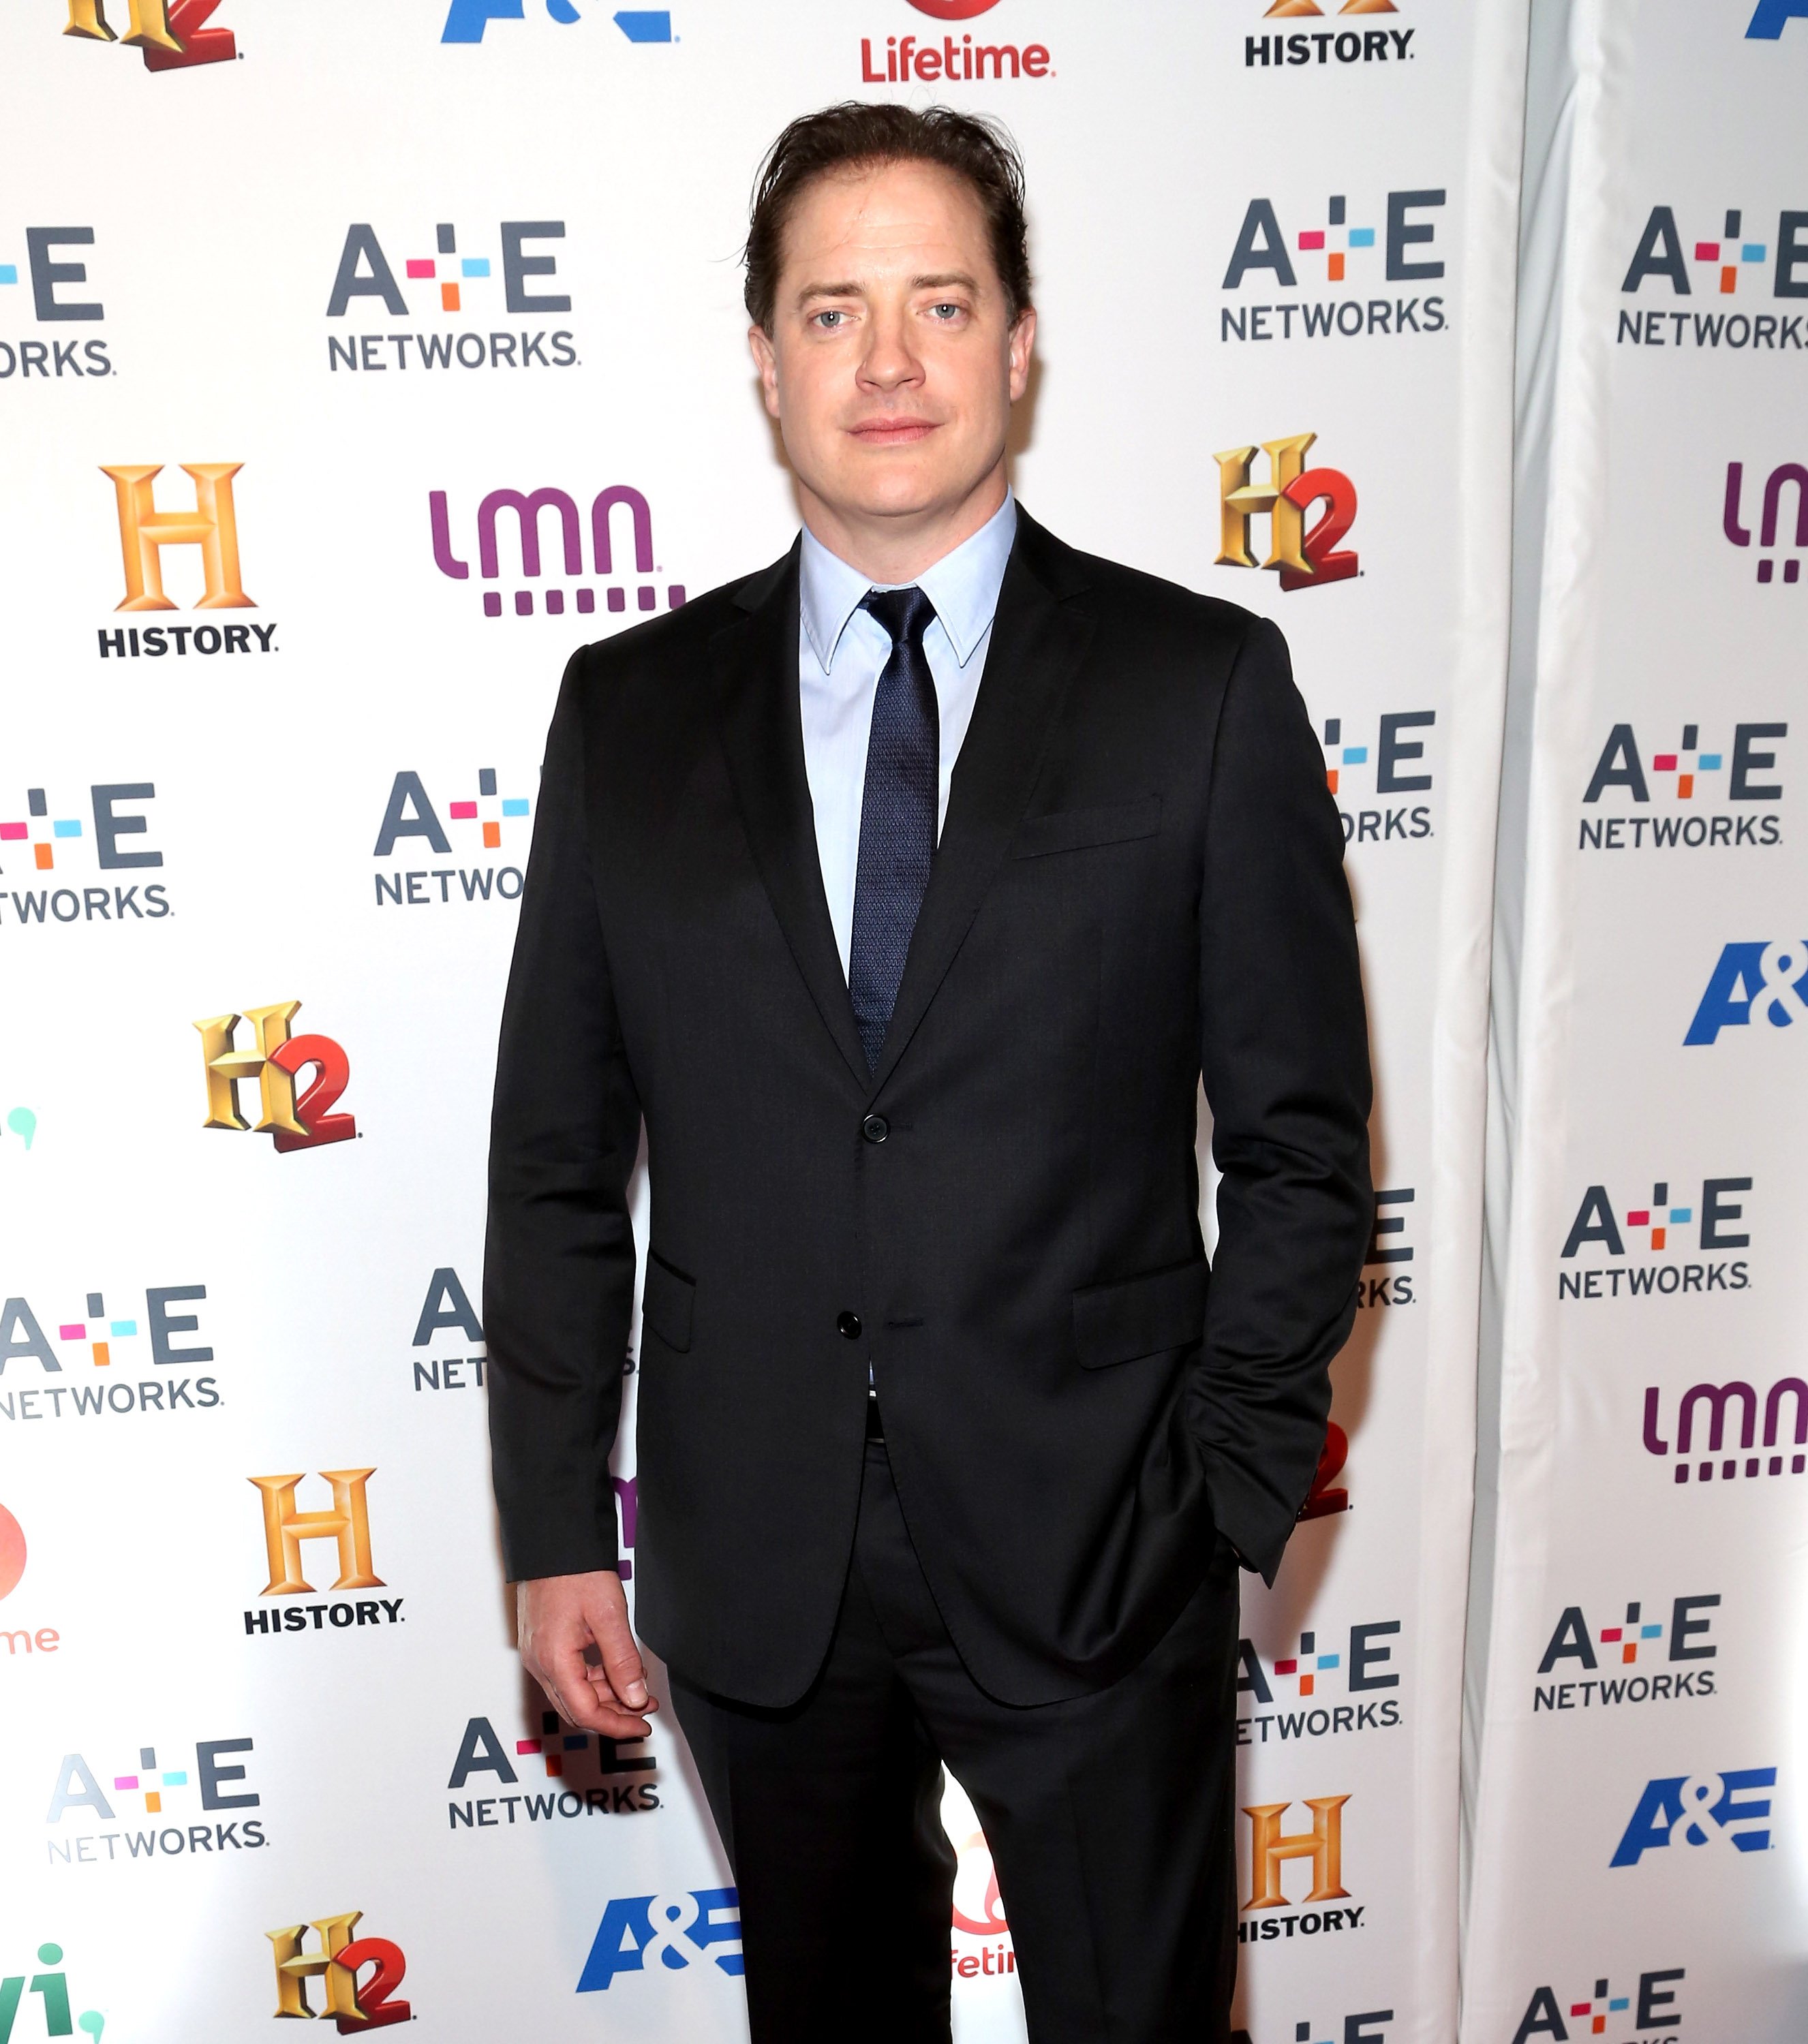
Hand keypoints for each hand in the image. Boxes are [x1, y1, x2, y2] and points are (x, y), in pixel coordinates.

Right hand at [516, 1569, 656, 1740]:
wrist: (552, 1541)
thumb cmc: (575, 1570)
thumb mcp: (608, 1615)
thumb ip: (623, 1660)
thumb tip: (636, 1698)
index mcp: (553, 1660)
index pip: (585, 1713)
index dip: (616, 1725)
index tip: (642, 1726)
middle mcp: (540, 1663)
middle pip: (576, 1708)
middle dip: (613, 1715)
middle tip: (646, 1711)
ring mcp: (538, 1654)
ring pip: (572, 1692)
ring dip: (605, 1697)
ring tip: (638, 1690)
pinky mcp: (542, 1643)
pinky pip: (567, 1674)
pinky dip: (593, 1679)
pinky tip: (616, 1670)